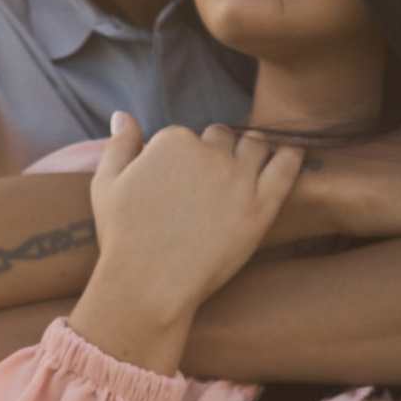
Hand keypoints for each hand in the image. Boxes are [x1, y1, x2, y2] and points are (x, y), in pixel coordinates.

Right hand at [71, 115, 307, 372]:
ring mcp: (239, 178)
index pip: (184, 135)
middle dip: (216, 150)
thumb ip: (119, 146)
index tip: (176, 181)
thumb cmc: (122, 238)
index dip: (180, 157)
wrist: (149, 285)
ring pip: (255, 145)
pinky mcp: (262, 206)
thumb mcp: (105, 185)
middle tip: (210, 178)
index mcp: (173, 141)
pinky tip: (295, 150)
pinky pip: (286, 169)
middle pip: (221, 137)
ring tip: (251, 161)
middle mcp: (210, 152)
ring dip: (252, 148)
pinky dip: (292, 155)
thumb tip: (123, 116)